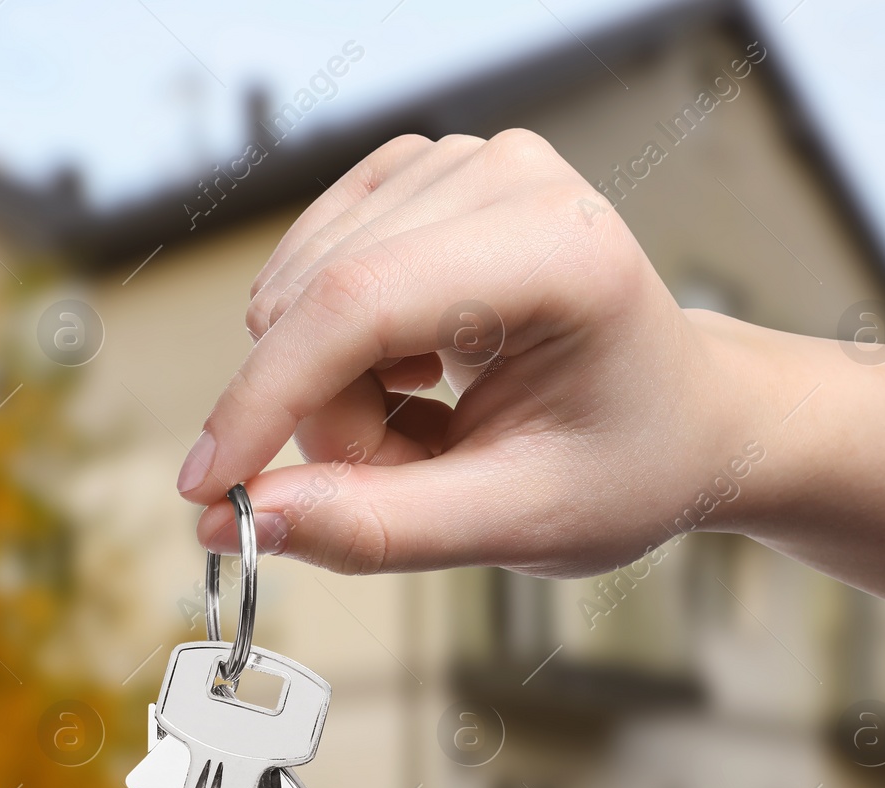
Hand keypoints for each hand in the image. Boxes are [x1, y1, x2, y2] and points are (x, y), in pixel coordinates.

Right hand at [177, 130, 764, 576]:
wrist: (680, 418)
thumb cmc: (624, 465)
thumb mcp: (517, 523)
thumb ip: (377, 527)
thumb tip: (239, 520)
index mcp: (559, 250)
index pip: (358, 304)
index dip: (263, 398)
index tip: (205, 487)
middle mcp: (508, 177)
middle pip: (319, 302)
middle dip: (329, 419)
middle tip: (412, 472)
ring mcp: (462, 164)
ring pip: (302, 291)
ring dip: (337, 390)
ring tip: (429, 425)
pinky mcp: (422, 176)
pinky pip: (310, 270)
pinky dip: (338, 349)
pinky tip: (411, 373)